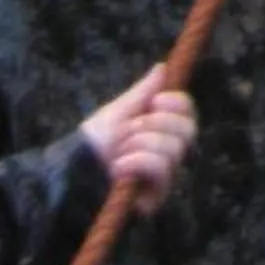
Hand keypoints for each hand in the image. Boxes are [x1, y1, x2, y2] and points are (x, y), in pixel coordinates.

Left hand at [81, 66, 198, 215]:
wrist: (76, 169)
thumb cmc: (97, 141)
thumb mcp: (119, 112)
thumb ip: (142, 92)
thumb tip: (162, 67)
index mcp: (163, 129)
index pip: (188, 113)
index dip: (178, 103)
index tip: (155, 100)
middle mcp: (169, 153)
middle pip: (188, 131)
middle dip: (155, 124)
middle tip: (130, 128)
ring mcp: (164, 177)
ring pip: (173, 149)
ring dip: (140, 143)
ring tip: (119, 151)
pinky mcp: (156, 197)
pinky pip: (161, 169)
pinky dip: (137, 161)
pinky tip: (118, 166)